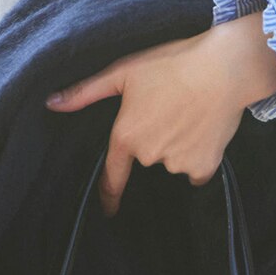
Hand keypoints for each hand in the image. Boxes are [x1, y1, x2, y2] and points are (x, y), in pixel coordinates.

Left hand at [44, 13, 275, 216]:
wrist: (224, 68)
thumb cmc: (172, 63)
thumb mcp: (125, 71)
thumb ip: (86, 92)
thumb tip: (51, 104)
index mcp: (126, 136)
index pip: (112, 177)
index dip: (108, 197)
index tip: (108, 211)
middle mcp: (149, 155)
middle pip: (148, 157)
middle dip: (155, 140)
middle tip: (169, 110)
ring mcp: (178, 163)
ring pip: (173, 161)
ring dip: (178, 146)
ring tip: (189, 113)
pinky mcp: (205, 166)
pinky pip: (197, 169)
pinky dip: (200, 155)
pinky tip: (205, 131)